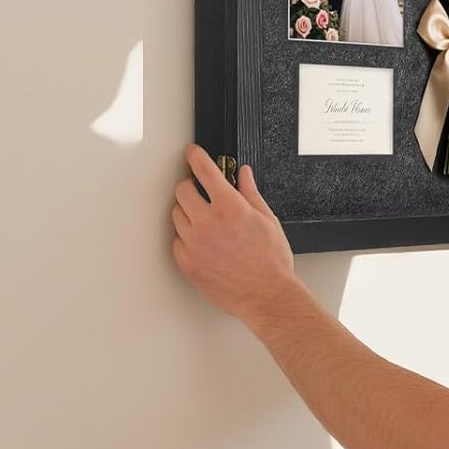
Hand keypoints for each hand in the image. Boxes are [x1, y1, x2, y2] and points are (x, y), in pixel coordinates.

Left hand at [172, 146, 296, 325]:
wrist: (267, 296)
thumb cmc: (272, 263)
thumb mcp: (268, 220)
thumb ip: (250, 193)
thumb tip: (243, 175)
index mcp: (230, 207)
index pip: (204, 171)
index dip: (195, 157)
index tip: (192, 153)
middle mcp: (208, 223)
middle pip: (182, 190)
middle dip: (191, 187)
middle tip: (201, 193)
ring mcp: (194, 243)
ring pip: (176, 215)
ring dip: (188, 213)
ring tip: (207, 224)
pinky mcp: (187, 262)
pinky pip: (177, 240)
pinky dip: (187, 238)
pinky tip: (205, 243)